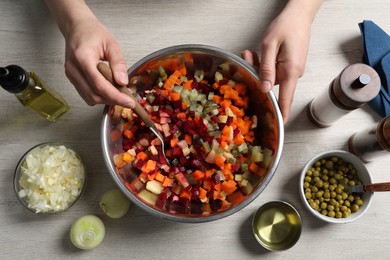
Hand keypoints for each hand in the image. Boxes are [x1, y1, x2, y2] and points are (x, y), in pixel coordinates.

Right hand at [63, 17, 133, 107]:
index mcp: (82, 57)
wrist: (77, 28)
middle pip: (94, 95)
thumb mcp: (112, 44)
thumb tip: (123, 82)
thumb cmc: (93, 33)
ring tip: (120, 94)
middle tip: (128, 100)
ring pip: (90, 98)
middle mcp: (73, 68)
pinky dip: (100, 96)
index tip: (129, 102)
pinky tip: (110, 91)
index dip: (115, 96)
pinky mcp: (72, 78)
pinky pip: (86, 94)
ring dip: (106, 100)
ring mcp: (71, 75)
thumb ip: (118, 63)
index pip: (99, 85)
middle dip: (113, 100)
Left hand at [242, 4, 313, 122]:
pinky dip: (263, 65)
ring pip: (269, 78)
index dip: (282, 114)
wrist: (299, 15)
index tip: (278, 126)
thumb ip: (266, 68)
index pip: (286, 99)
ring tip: (250, 53)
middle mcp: (293, 73)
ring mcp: (291, 70)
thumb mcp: (270, 45)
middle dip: (256, 76)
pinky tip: (256, 54)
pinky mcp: (288, 66)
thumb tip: (264, 88)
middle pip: (271, 86)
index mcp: (291, 71)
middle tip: (247, 57)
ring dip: (258, 68)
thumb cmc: (287, 26)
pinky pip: (273, 71)